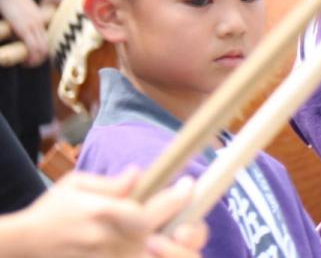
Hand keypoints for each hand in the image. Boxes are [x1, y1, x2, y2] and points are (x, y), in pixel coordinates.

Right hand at [0, 0, 48, 66]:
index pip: (47, 39)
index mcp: (39, 19)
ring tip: (27, 64)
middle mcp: (40, 22)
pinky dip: (31, 57)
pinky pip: (33, 46)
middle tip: (30, 63)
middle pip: (47, 46)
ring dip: (36, 60)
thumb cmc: (10, 0)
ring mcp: (33, 24)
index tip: (34, 57)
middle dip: (40, 58)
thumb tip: (20, 36)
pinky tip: (24, 62)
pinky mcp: (25, 26)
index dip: (43, 51)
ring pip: (42, 48)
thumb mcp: (20, 13)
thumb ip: (23, 23)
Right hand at [2, 170, 203, 257]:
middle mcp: (107, 240)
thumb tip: (138, 174)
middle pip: (157, 240)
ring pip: (151, 257)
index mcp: (101, 214)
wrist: (26, 242)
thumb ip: (110, 183)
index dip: (174, 200)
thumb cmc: (54, 209)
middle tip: (192, 215)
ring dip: (174, 248)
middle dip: (184, 229)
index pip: (146, 212)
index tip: (190, 184)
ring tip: (183, 232)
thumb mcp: (76, 184)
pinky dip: (156, 254)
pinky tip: (163, 244)